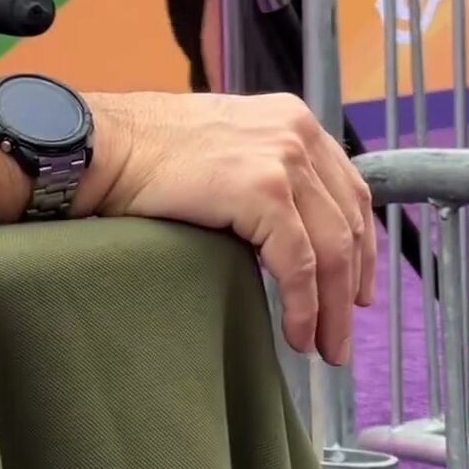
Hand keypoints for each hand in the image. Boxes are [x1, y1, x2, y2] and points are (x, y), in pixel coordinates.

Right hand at [85, 91, 374, 366]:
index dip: (362, 247)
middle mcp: (298, 133)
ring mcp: (283, 160)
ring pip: (332, 250)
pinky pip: (300, 264)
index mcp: (294, 121)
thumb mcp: (228, 148)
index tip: (357, 290)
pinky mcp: (263, 191)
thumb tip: (291, 233)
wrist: (106, 146)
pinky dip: (304, 307)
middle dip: (351, 287)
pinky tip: (296, 334)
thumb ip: (266, 175)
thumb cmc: (150, 155)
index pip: (349, 190)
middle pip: (349, 224)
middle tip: (341, 334)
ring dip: (332, 309)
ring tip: (324, 347)